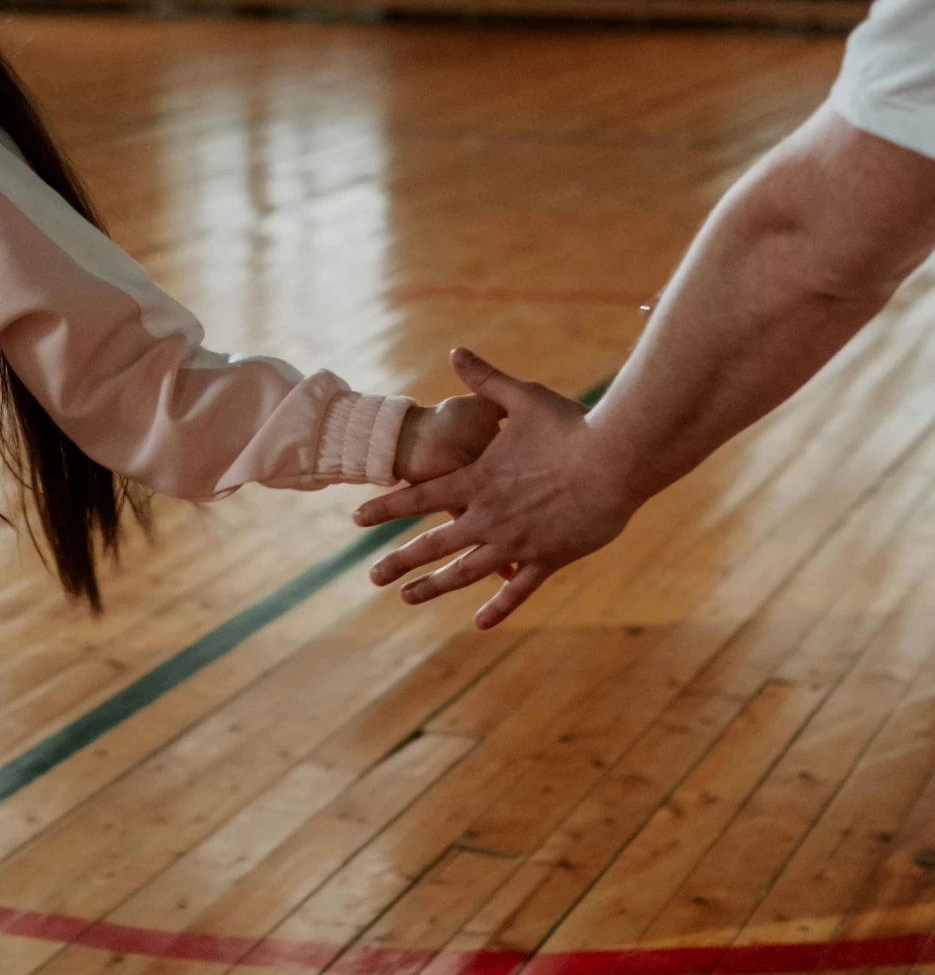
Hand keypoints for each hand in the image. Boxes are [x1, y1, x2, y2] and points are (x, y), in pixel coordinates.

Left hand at [354, 347, 634, 627]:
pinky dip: (498, 606)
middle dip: (399, 561)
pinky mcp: (547, 557)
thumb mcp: (523, 397)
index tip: (357, 520)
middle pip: (432, 544)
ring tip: (408, 598)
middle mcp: (489, 516)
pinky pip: (517, 589)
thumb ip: (486, 380)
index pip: (418, 498)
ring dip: (435, 587)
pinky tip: (480, 623)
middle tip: (371, 577)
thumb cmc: (572, 425)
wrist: (616, 459)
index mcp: (478, 479)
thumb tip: (457, 351)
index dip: (386, 509)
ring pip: (466, 572)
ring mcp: (516, 541)